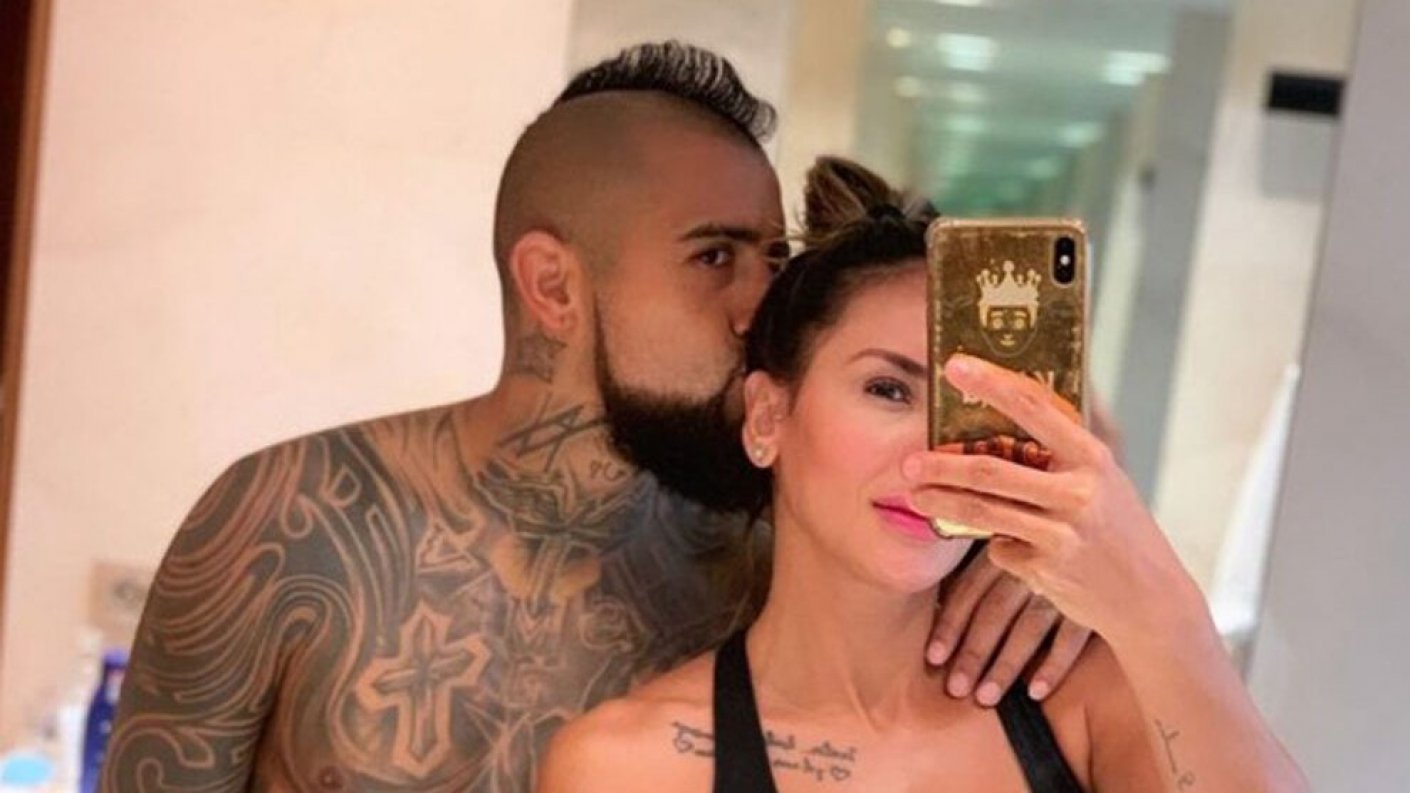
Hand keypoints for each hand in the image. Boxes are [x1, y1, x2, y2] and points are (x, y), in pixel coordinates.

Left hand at [906, 355, 1204, 648]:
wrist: (1150, 599)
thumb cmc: (1118, 530)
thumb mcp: (1101, 482)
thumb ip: (1058, 457)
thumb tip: (993, 426)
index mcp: (1092, 457)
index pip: (1034, 407)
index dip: (991, 383)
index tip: (953, 365)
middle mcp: (1080, 492)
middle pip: (990, 469)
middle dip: (941, 464)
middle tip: (906, 462)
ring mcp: (1063, 533)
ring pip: (982, 512)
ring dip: (941, 503)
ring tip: (914, 496)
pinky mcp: (1048, 570)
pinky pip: (1000, 550)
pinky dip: (998, 547)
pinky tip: (1013, 549)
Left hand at [927, 545, 1091, 705]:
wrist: (1104, 526)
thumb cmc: (1045, 538)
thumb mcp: (1011, 536)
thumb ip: (981, 558)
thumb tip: (938, 597)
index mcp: (1004, 547)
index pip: (970, 589)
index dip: (950, 625)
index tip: (933, 658)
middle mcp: (1030, 565)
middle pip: (995, 612)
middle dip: (973, 653)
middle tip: (955, 688)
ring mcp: (1063, 584)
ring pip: (1029, 628)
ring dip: (1006, 665)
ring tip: (986, 697)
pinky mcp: (1093, 602)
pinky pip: (1071, 638)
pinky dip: (1054, 665)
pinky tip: (1035, 692)